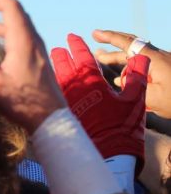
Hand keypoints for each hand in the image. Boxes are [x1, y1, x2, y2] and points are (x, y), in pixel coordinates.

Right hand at [0, 0, 65, 132]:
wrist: (52, 120)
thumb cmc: (24, 104)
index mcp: (23, 42)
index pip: (10, 7)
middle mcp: (33, 40)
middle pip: (15, 9)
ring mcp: (37, 48)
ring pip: (19, 19)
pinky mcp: (36, 57)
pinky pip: (21, 31)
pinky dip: (5, 23)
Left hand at [51, 33, 148, 170]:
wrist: (108, 156)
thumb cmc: (123, 129)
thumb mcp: (134, 101)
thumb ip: (137, 77)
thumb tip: (142, 57)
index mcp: (92, 84)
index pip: (83, 59)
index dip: (78, 46)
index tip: (72, 37)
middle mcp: (74, 90)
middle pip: (64, 68)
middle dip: (61, 56)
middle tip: (57, 48)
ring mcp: (65, 103)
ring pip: (56, 81)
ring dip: (55, 70)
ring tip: (53, 64)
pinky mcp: (61, 115)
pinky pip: (53, 95)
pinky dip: (53, 86)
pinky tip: (51, 86)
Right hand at [94, 30, 170, 118]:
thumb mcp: (154, 98)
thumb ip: (134, 88)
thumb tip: (122, 81)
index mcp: (153, 60)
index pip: (127, 43)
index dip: (109, 37)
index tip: (95, 33)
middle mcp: (159, 58)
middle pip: (132, 49)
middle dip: (113, 50)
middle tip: (96, 50)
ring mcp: (166, 65)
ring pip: (138, 59)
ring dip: (121, 61)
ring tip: (103, 61)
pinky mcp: (169, 73)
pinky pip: (146, 68)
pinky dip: (132, 71)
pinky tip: (123, 80)